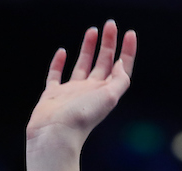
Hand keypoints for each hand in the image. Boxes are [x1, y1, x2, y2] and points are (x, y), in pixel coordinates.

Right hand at [26, 21, 137, 170]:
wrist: (55, 135)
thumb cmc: (81, 118)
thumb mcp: (109, 97)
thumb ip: (119, 80)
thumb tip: (121, 64)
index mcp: (104, 92)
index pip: (120, 69)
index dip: (127, 51)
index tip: (129, 34)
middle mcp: (89, 92)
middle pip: (103, 63)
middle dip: (108, 43)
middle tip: (110, 25)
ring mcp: (71, 93)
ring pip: (82, 65)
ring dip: (88, 48)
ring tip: (92, 31)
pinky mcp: (52, 95)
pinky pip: (56, 75)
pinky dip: (58, 63)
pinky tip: (63, 51)